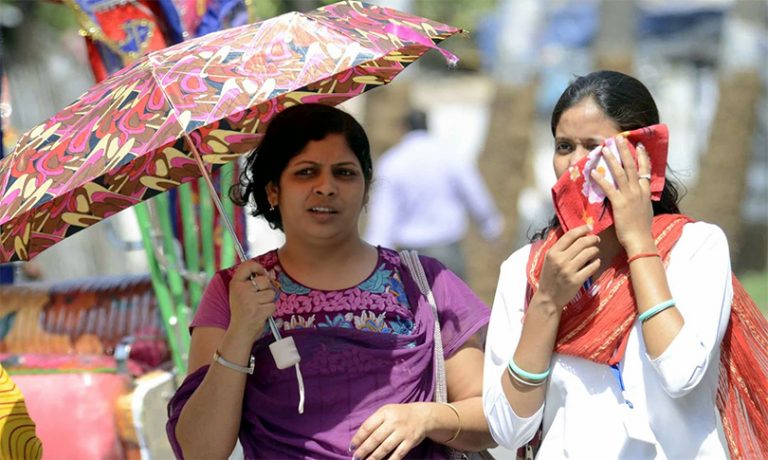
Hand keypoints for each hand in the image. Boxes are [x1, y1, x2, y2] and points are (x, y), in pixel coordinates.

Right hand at [227, 260, 276, 343]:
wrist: (240, 331)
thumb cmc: (242, 310)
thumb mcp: (240, 292)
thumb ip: (250, 281)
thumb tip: (268, 273)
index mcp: (235, 284)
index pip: (248, 265)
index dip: (258, 267)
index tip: (262, 273)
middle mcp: (242, 290)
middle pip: (265, 280)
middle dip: (266, 288)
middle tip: (258, 297)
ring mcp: (250, 301)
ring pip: (271, 293)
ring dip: (268, 301)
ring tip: (258, 307)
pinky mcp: (259, 311)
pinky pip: (272, 305)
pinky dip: (269, 310)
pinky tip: (261, 314)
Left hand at [350, 403, 430, 459]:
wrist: (422, 415)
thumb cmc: (399, 414)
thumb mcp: (386, 411)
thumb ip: (374, 422)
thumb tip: (359, 438)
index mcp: (385, 413)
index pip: (368, 427)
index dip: (358, 438)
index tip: (351, 447)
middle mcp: (393, 422)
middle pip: (375, 439)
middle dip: (363, 450)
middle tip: (355, 458)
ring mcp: (402, 432)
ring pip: (385, 448)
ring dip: (373, 458)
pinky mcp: (410, 441)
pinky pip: (398, 454)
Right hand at [536, 224, 600, 308]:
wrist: (548, 298)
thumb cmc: (549, 277)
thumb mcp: (549, 260)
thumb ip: (560, 249)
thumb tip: (577, 236)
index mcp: (552, 253)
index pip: (570, 235)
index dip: (582, 229)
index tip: (590, 227)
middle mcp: (560, 260)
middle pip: (581, 243)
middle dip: (592, 239)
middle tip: (596, 239)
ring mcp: (569, 270)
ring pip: (588, 253)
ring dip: (595, 250)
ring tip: (596, 250)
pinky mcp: (576, 280)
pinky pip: (591, 267)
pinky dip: (596, 262)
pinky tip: (596, 261)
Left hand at [590, 136, 655, 254]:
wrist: (640, 240)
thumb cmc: (641, 228)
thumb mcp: (646, 210)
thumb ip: (642, 199)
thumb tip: (639, 193)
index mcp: (646, 192)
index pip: (645, 170)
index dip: (642, 157)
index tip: (638, 145)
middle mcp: (639, 191)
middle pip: (632, 167)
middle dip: (625, 151)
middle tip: (618, 139)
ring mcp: (630, 197)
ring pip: (621, 174)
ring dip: (612, 160)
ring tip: (604, 150)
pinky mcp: (620, 204)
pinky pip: (609, 189)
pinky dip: (601, 180)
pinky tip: (594, 172)